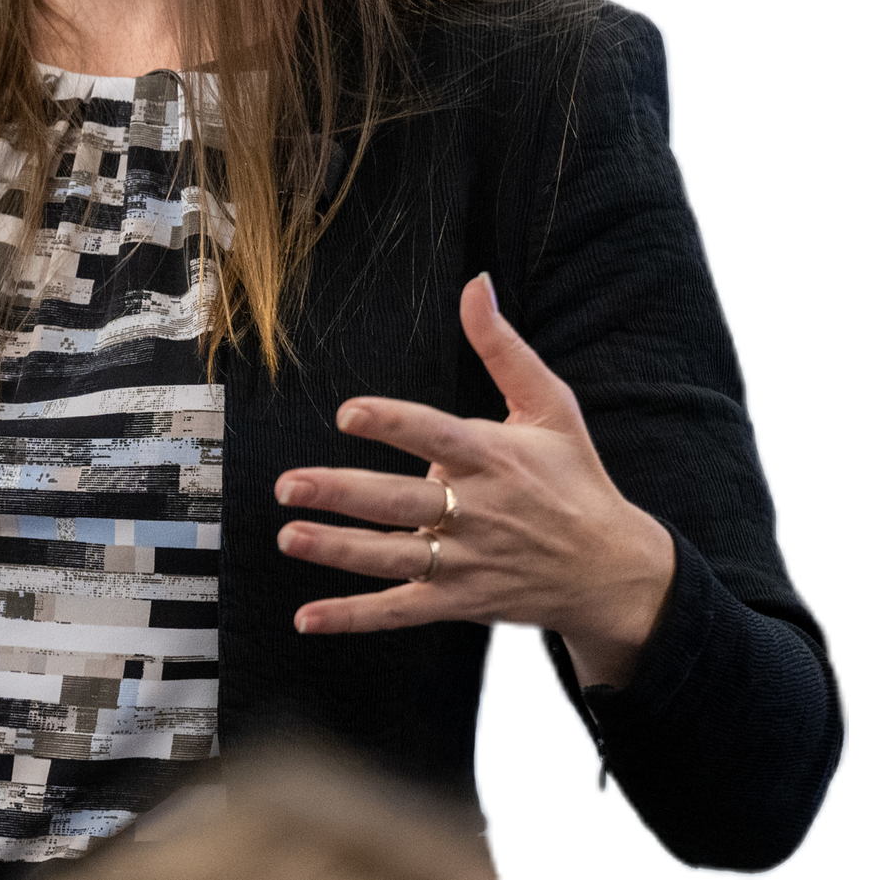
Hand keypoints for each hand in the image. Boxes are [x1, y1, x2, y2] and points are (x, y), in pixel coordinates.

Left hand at [272, 274, 675, 688]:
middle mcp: (476, 511)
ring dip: (337, 550)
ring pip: (392, 556)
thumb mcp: (551, 406)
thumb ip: (502, 348)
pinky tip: (308, 617)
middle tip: (289, 485)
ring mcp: (466, 562)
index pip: (435, 436)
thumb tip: (476, 284)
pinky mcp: (460, 602)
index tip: (347, 413)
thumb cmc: (575, 479)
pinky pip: (400, 611)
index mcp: (495, 459)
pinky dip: (354, 616)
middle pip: (400, 501)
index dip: (391, 424)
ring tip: (288, 536)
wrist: (614, 572)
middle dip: (342, 494)